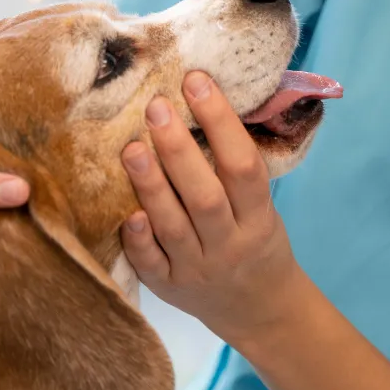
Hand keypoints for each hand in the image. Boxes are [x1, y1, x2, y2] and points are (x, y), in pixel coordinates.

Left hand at [121, 71, 303, 344]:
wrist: (258, 308)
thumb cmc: (256, 240)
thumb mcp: (263, 207)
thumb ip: (236, 171)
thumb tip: (200, 102)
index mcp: (259, 218)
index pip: (243, 166)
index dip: (221, 122)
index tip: (197, 82)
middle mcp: (230, 244)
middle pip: (205, 196)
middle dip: (179, 149)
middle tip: (156, 106)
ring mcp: (198, 269)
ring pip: (175, 226)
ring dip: (151, 184)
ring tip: (129, 146)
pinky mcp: (170, 288)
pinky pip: (152, 264)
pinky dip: (139, 239)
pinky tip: (125, 212)